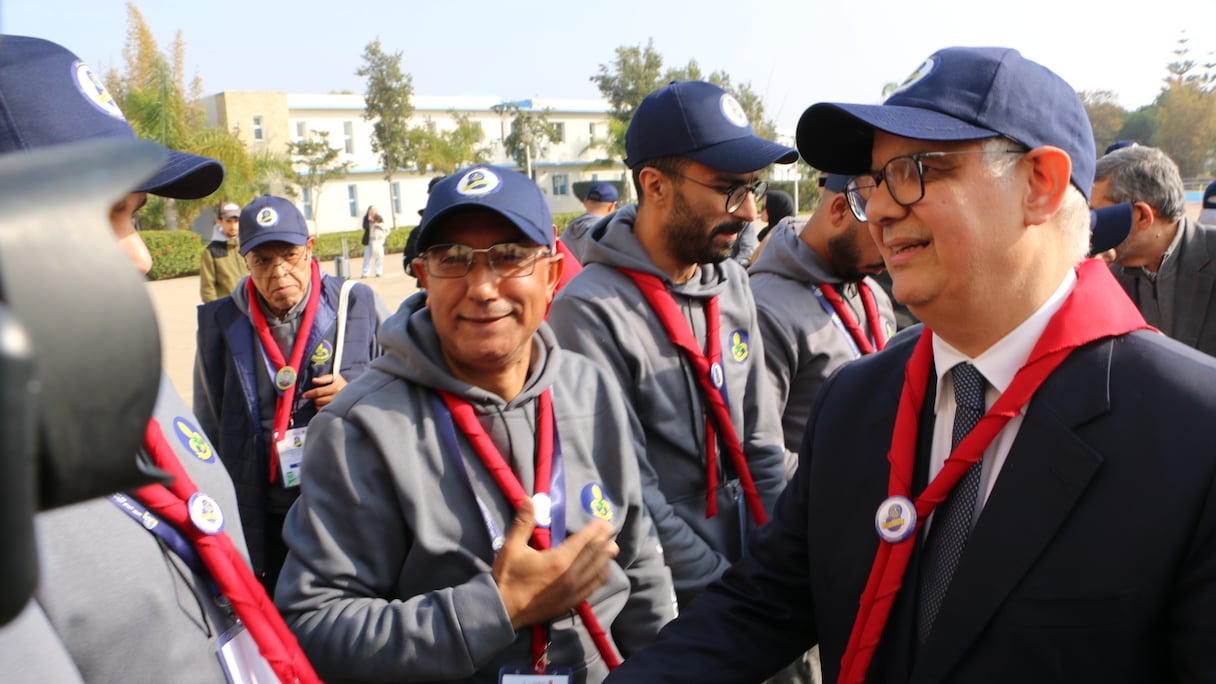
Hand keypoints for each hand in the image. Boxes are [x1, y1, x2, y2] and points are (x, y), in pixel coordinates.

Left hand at [301, 373, 346, 408]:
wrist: (354, 392)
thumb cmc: (339, 383)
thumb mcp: (333, 377)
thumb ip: (323, 378)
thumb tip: (313, 380)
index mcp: (335, 387)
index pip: (318, 392)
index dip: (310, 393)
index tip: (304, 395)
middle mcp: (337, 396)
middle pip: (318, 400)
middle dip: (314, 398)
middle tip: (313, 396)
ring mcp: (337, 404)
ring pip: (320, 406)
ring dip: (317, 403)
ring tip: (320, 399)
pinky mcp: (336, 410)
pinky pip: (323, 411)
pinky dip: (320, 408)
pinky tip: (322, 404)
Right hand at [492, 497, 618, 629]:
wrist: (502, 611)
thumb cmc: (507, 577)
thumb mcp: (511, 547)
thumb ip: (523, 522)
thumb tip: (529, 499)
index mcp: (559, 560)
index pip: (584, 541)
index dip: (595, 530)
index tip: (603, 522)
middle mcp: (571, 576)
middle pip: (594, 555)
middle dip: (604, 541)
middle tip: (612, 531)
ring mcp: (572, 592)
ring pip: (596, 572)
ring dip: (605, 559)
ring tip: (612, 548)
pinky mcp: (570, 603)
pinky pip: (592, 588)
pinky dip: (600, 576)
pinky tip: (603, 571)